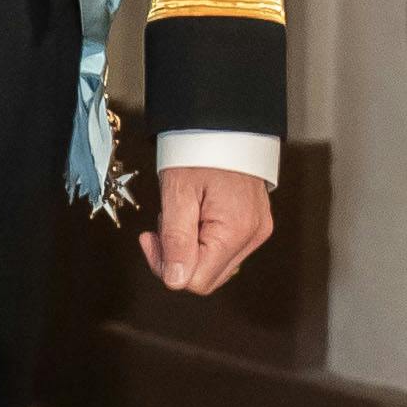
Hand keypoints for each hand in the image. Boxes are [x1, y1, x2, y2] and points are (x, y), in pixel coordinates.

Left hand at [141, 162, 272, 297]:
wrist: (224, 125)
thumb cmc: (201, 152)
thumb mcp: (178, 193)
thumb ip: (175, 239)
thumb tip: (175, 280)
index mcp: (235, 231)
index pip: (196, 280)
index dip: (166, 266)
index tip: (151, 238)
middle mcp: (252, 236)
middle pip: (205, 277)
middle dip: (175, 257)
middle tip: (161, 226)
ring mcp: (255, 232)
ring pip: (212, 265)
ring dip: (186, 248)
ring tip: (179, 214)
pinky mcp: (252, 226)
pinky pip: (221, 249)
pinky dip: (200, 239)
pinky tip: (192, 217)